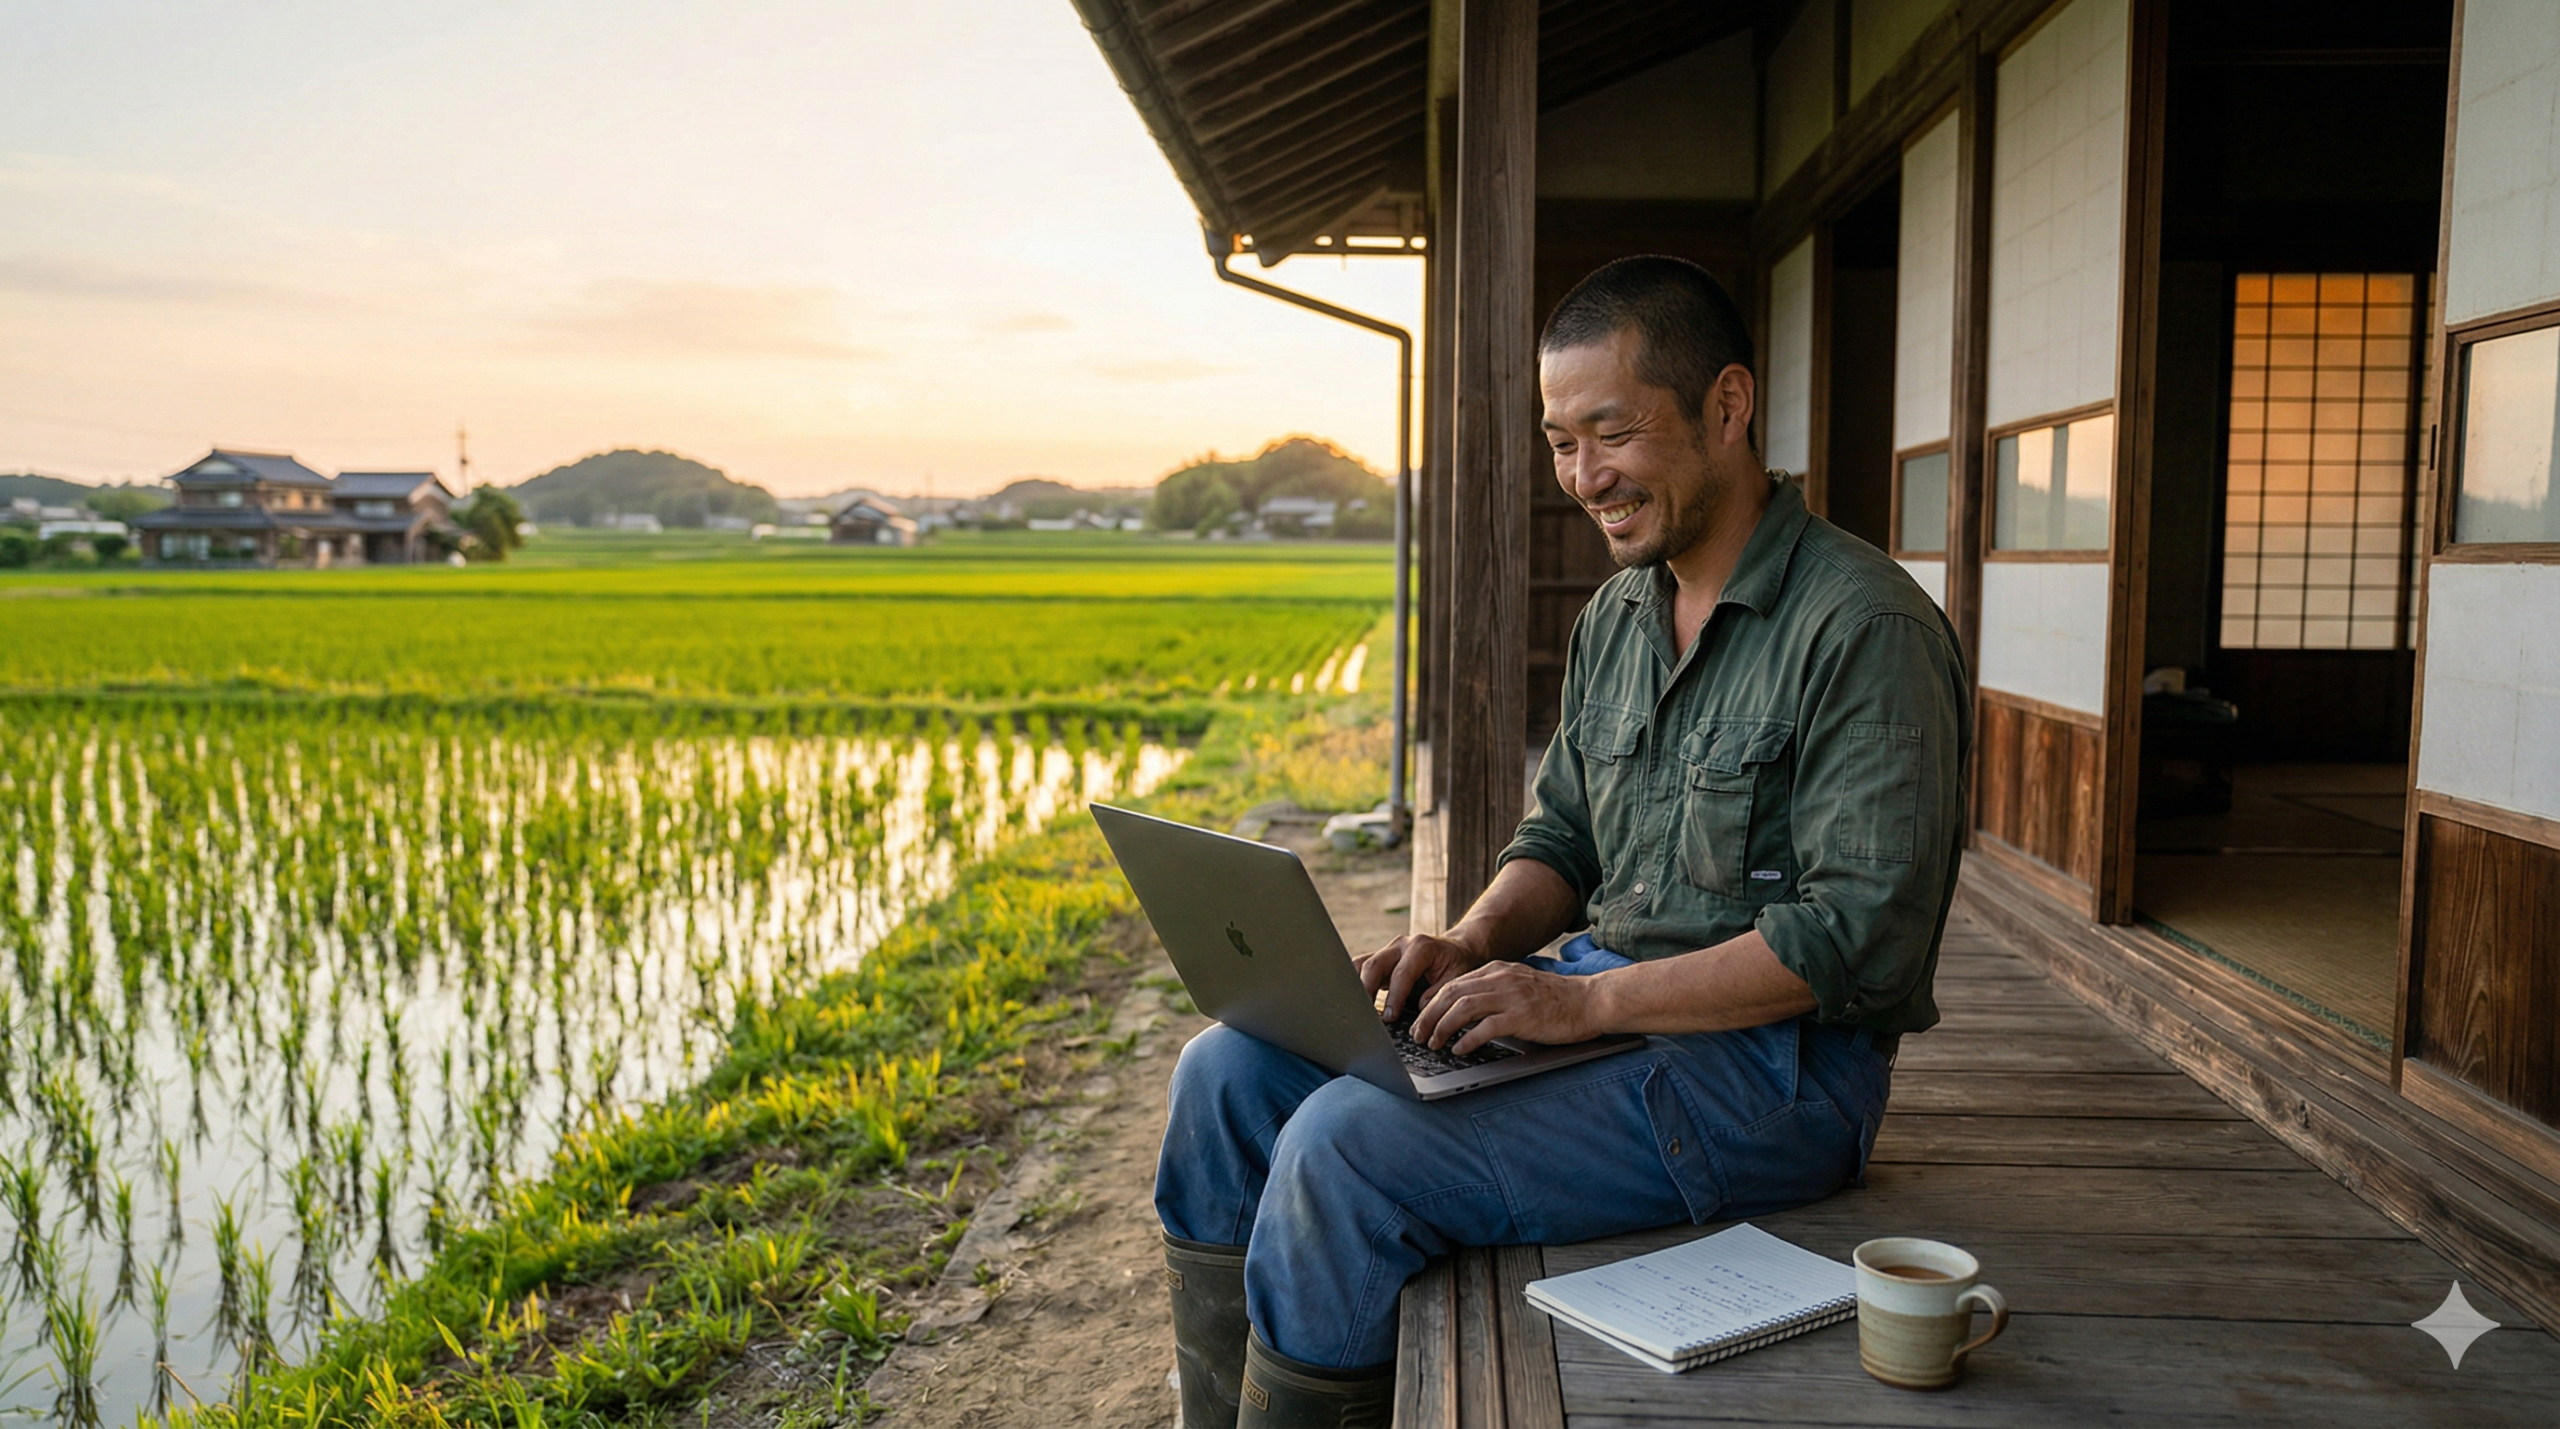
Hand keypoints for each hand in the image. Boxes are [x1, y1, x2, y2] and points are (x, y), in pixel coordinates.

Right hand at [1356, 932, 1487, 1021]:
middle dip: (1367, 991)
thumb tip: (1422, 1007)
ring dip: (1356, 987)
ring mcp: (1388, 950)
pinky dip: (1355, 983)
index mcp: (1421, 947)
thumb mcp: (1457, 978)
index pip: (1401, 973)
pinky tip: (1356, 1002)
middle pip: (1374, 965)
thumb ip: (1440, 991)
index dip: (1394, 997)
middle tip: (1367, 1016)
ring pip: (1361, 964)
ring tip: (1357, 1010)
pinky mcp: (1381, 959)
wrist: (1457, 949)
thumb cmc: (1457, 964)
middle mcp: (1401, 945)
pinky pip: (1361, 968)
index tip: (1390, 1017)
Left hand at [1410, 961, 1608, 1055]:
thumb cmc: (1557, 1000)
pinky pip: (1486, 1027)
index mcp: (1497, 970)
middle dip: (1428, 1016)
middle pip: (1451, 994)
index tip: (1420, 1020)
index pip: (1453, 984)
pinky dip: (1468, 1039)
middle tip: (1417, 1035)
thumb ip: (1495, 991)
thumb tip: (1465, 1010)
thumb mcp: (1520, 985)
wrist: (1591, 1000)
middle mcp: (1500, 979)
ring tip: (1433, 1044)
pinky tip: (1459, 1050)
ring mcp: (1511, 996)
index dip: (1431, 1003)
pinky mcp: (1523, 1016)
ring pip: (1463, 1008)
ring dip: (1442, 1027)